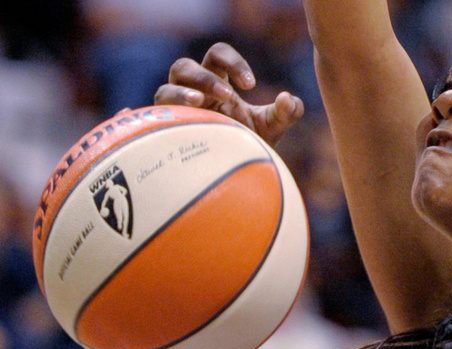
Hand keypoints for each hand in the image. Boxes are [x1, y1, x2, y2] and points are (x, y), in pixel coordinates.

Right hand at [154, 42, 303, 144]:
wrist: (236, 176)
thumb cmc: (250, 144)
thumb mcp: (273, 128)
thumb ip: (288, 113)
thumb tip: (289, 99)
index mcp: (217, 84)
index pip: (217, 56)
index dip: (232, 62)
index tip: (251, 84)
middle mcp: (192, 93)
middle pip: (183, 66)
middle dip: (205, 78)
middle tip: (229, 96)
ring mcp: (176, 113)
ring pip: (164, 90)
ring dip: (181, 93)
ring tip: (199, 103)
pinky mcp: (166, 134)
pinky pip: (149, 120)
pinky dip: (151, 117)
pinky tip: (162, 119)